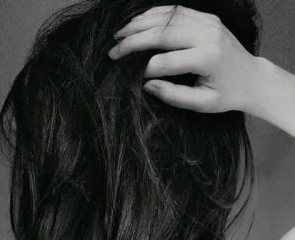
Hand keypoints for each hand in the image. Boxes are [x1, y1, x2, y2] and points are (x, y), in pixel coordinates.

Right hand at [108, 5, 259, 113]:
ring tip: (119, 35)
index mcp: (207, 58)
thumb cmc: (227, 95)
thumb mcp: (202, 103)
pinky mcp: (206, 17)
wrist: (252, 77)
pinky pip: (175, 11)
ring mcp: (207, 22)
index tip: (129, 77)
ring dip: (139, 24)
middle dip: (134, 42)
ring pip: (166, 17)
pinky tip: (138, 23)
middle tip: (113, 51)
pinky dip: (154, 15)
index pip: (166, 62)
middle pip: (162, 33)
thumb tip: (146, 85)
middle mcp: (207, 34)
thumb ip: (174, 95)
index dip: (144, 70)